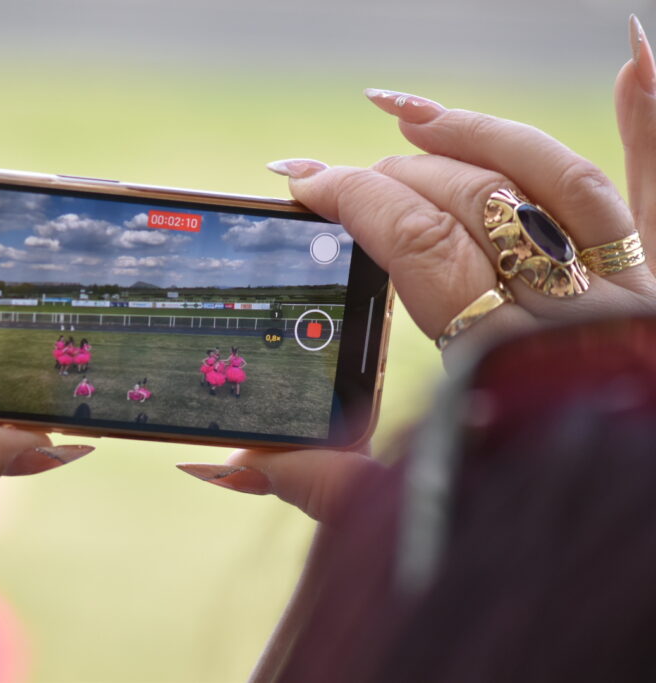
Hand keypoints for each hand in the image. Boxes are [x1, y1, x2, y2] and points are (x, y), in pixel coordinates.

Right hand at [180, 16, 655, 523]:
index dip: (352, 198)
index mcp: (503, 357)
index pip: (416, 242)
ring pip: (551, 178)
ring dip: (479, 132)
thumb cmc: (530, 528)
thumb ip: (325, 487)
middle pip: (470, 200)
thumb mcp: (419, 516)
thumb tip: (219, 464)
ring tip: (409, 113)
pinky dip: (650, 117)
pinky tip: (634, 51)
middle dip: (386, 172)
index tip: (302, 182)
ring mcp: (626, 285)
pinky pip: (650, 189)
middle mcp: (572, 307)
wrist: (639, 546)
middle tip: (330, 173)